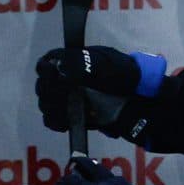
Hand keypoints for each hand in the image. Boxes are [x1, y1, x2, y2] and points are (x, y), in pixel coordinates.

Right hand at [34, 45, 151, 139]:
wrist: (141, 102)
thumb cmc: (127, 78)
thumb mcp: (107, 65)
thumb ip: (82, 64)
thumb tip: (59, 68)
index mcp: (72, 61)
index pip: (46, 63)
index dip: (46, 71)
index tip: (56, 77)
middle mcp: (65, 78)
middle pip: (42, 86)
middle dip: (51, 93)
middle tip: (65, 97)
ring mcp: (66, 98)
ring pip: (45, 103)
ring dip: (54, 108)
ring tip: (69, 111)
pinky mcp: (69, 116)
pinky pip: (51, 120)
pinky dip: (56, 122)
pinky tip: (66, 124)